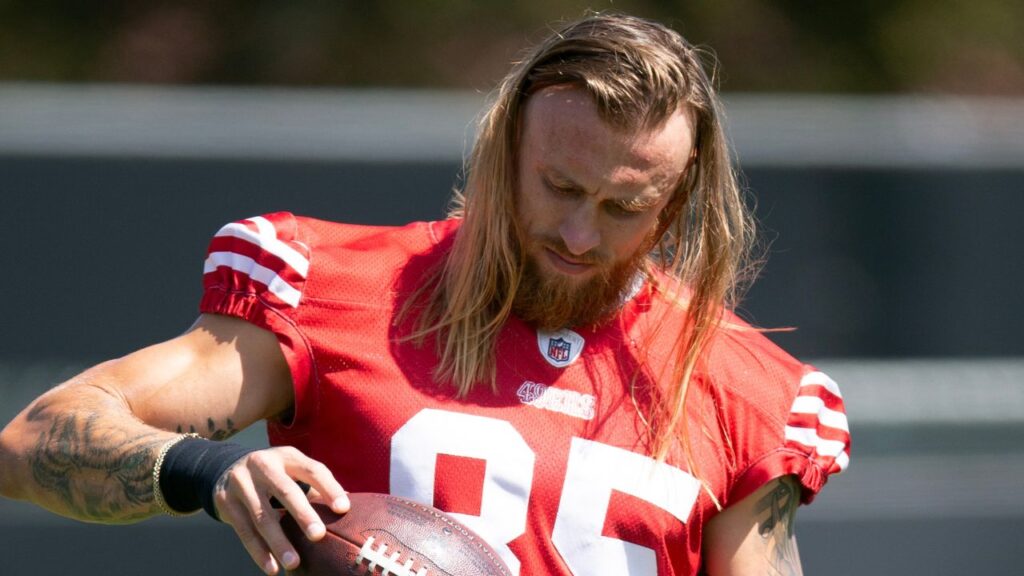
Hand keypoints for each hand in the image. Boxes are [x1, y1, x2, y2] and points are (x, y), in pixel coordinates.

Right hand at [212, 446, 349, 574]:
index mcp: (287, 456)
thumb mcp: (292, 472)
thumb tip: (348, 508)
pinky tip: (271, 568)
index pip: (313, 470)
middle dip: (303, 514)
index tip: (344, 509)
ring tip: (294, 563)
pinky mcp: (226, 501)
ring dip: (278, 541)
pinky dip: (258, 551)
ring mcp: (241, 482)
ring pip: (262, 515)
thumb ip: (315, 487)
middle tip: (318, 536)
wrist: (225, 470)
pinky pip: (244, 530)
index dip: (329, 488)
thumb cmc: (274, 476)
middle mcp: (262, 464)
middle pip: (286, 490)